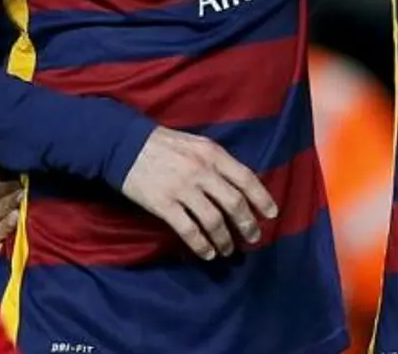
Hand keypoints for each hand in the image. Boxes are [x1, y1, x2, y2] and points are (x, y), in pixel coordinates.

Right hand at [120, 127, 276, 259]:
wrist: (126, 145)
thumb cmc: (167, 145)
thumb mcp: (199, 144)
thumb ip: (219, 162)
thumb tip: (242, 185)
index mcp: (213, 154)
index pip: (246, 179)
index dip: (262, 199)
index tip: (271, 215)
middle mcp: (202, 171)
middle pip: (233, 203)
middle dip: (247, 224)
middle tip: (253, 238)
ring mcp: (182, 189)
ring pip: (213, 220)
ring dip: (224, 239)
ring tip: (228, 250)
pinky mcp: (163, 204)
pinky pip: (188, 229)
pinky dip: (201, 244)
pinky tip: (207, 253)